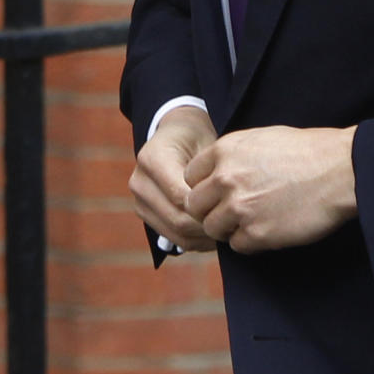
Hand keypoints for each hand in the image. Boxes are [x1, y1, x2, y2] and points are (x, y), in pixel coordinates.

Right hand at [128, 105, 218, 252]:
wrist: (177, 133)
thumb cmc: (198, 136)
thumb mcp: (207, 145)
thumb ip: (211, 174)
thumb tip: (224, 208)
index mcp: (152, 158)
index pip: (180, 195)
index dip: (207, 207)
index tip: (232, 210)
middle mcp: (140, 180)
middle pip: (176, 218)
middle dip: (207, 227)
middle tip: (234, 228)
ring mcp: (139, 199)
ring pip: (174, 233)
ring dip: (202, 238)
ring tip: (227, 233)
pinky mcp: (145, 213)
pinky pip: (171, 237)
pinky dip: (194, 240)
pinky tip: (214, 235)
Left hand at [184, 124, 357, 253]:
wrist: (339, 170)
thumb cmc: (306, 151)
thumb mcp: (261, 139)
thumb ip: (232, 156)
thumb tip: (215, 174)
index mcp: (225, 150)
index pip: (191, 176)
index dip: (204, 186)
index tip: (218, 192)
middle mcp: (226, 178)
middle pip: (195, 205)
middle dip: (210, 210)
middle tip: (232, 211)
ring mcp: (239, 208)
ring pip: (213, 229)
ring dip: (228, 228)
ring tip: (253, 219)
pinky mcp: (256, 234)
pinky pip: (237, 245)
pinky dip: (249, 241)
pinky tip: (268, 227)